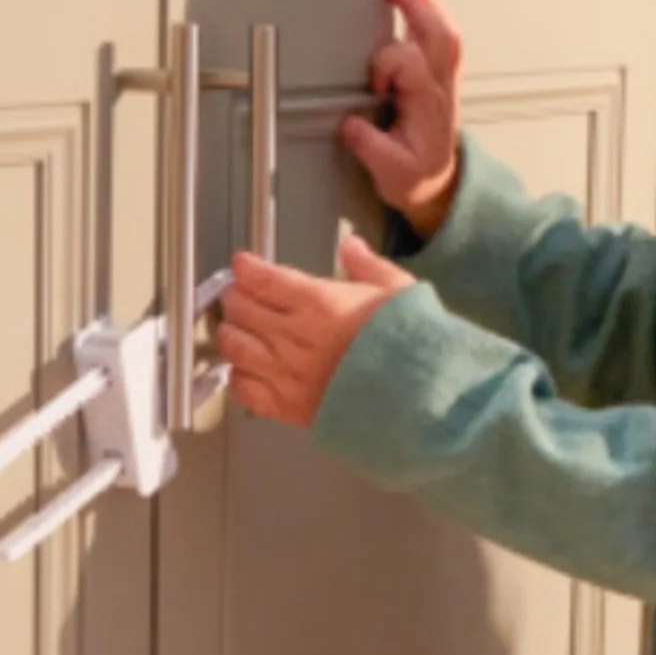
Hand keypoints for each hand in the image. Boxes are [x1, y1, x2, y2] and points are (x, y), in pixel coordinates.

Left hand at [214, 230, 414, 426]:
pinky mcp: (290, 407)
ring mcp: (289, 373)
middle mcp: (296, 336)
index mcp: (319, 303)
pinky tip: (247, 369)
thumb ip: (368, 267)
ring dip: (231, 333)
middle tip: (240, 295)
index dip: (246, 269)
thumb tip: (351, 247)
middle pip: (241, 308)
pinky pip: (245, 390)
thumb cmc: (413, 348)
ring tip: (239, 329)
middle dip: (236, 297)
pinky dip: (238, 377)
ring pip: (234, 346)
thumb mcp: (399, 293)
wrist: (423, 400)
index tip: (243, 265)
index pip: (262, 278)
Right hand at [338, 0, 461, 238]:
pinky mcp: (440, 80)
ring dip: (429, 4)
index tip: (375, 85)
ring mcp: (444, 83)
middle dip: (416, 8)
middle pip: (438, 38)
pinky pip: (444, 40)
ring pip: (445, 35)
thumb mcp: (389, 172)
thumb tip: (351, 124)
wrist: (439, 188)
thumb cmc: (417, 180)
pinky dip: (434, 14)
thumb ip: (369, 147)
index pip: (411, 65)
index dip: (388, 65)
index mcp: (429, 107)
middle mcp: (441, 90)